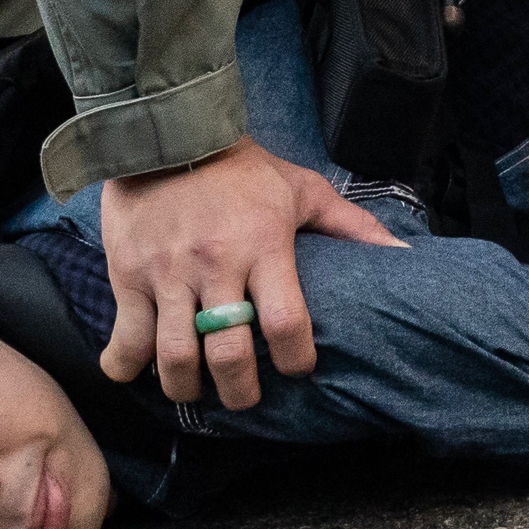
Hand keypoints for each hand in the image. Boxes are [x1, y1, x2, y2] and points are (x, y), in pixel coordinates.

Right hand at [95, 136, 404, 406]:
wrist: (165, 131)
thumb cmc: (240, 168)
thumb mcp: (301, 189)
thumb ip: (351, 225)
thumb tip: (403, 252)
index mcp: (264, 245)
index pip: (286, 323)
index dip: (296, 361)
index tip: (298, 370)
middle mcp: (215, 264)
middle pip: (228, 354)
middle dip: (240, 391)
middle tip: (244, 397)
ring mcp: (167, 273)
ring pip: (174, 357)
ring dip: (187, 388)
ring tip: (197, 390)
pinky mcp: (127, 276)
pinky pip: (124, 339)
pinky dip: (126, 366)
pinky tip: (136, 373)